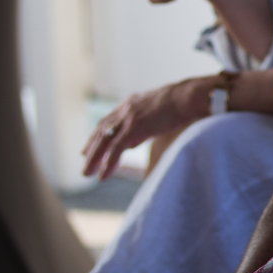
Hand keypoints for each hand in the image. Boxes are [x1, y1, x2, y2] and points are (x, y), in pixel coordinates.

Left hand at [82, 77, 212, 180]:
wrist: (188, 97)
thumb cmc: (182, 103)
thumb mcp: (159, 111)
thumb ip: (148, 121)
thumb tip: (143, 133)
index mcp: (132, 104)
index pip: (108, 121)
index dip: (97, 135)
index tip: (88, 148)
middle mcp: (126, 109)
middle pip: (102, 131)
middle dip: (91, 149)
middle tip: (84, 165)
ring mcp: (129, 118)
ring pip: (104, 141)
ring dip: (94, 158)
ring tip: (87, 173)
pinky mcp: (134, 127)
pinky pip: (116, 149)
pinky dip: (108, 163)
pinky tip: (103, 175)